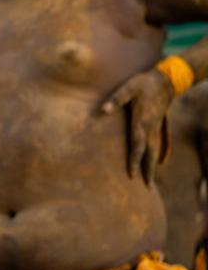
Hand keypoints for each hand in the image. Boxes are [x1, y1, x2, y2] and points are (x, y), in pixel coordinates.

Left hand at [101, 68, 173, 184]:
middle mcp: (150, 128)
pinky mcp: (158, 125)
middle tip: (148, 188)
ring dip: (152, 166)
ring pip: (155, 151)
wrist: (166, 81)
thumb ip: (116, 99)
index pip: (137, 145)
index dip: (134, 160)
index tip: (131, 175)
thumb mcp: (129, 87)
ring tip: (150, 181)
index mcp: (141, 121)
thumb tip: (103, 110)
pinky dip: (156, 156)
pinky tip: (157, 163)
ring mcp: (156, 127)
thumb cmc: (144, 84)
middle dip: (148, 171)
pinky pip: (158, 145)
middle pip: (150, 154)